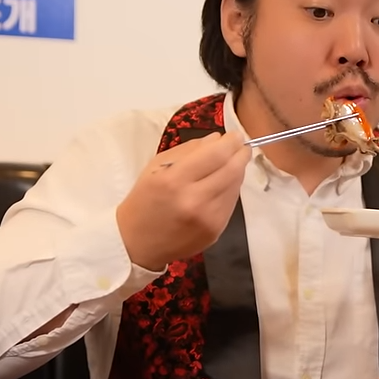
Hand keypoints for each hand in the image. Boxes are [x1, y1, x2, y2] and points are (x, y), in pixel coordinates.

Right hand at [116, 132, 250, 269]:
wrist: (137, 243)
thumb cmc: (144, 201)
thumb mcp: (156, 167)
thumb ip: (188, 150)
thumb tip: (217, 139)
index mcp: (174, 180)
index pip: (216, 154)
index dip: (231, 142)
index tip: (235, 135)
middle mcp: (194, 200)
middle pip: (232, 170)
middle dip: (241, 154)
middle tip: (242, 146)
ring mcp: (208, 219)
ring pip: (235, 186)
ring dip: (238, 171)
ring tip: (232, 163)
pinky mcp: (215, 231)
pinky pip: (232, 203)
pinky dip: (232, 189)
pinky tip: (224, 183)